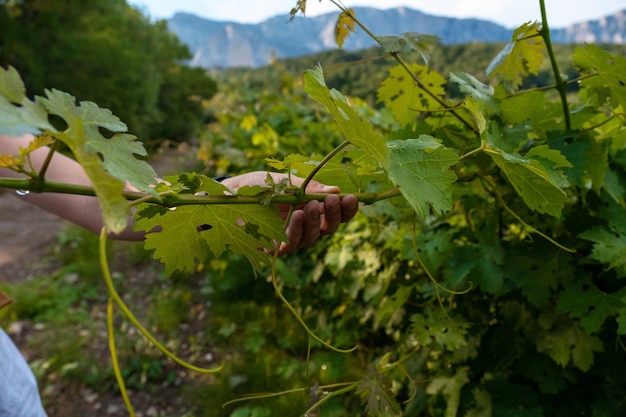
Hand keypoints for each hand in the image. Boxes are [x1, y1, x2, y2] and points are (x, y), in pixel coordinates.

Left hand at [221, 172, 358, 254]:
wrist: (225, 194)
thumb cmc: (256, 185)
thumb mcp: (283, 181)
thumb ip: (308, 188)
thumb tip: (337, 190)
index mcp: (310, 208)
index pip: (335, 213)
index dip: (346, 209)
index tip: (352, 197)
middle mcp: (304, 226)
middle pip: (329, 228)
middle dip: (334, 215)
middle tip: (334, 200)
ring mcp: (289, 238)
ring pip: (312, 237)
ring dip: (315, 222)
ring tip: (312, 206)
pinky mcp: (273, 248)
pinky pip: (290, 244)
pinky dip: (296, 232)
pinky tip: (298, 217)